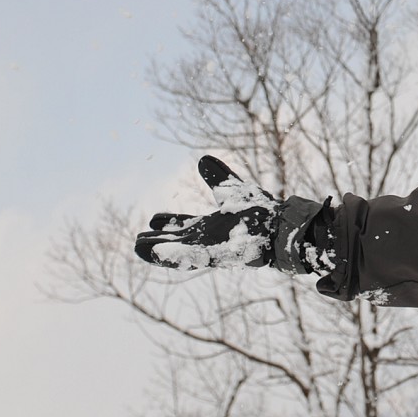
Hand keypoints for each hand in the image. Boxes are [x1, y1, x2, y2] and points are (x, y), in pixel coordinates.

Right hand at [135, 156, 281, 270]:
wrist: (281, 226)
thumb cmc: (262, 213)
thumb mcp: (232, 191)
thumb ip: (218, 177)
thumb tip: (203, 158)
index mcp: (212, 226)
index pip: (186, 226)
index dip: (169, 224)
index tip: (152, 219)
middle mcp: (210, 240)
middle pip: (178, 242)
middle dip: (159, 241)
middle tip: (137, 240)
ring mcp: (211, 249)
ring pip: (178, 253)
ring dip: (158, 251)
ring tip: (136, 248)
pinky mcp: (215, 256)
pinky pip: (189, 258)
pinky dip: (170, 255)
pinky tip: (153, 252)